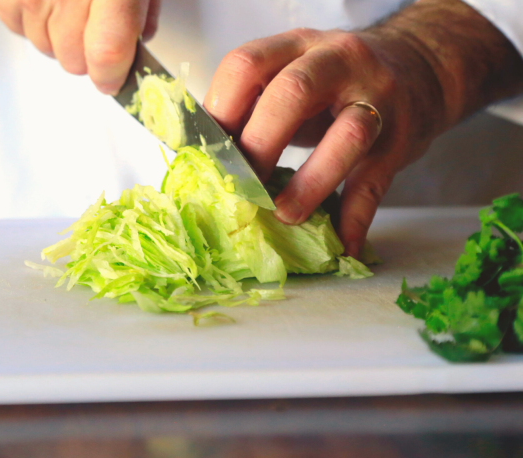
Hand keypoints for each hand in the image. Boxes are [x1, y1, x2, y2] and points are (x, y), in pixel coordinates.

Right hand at [0, 0, 160, 93]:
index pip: (107, 52)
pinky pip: (17, 27)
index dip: (113, 75)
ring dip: (58, 34)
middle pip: (75, 59)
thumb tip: (137, 47)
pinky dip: (29, 16)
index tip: (115, 78)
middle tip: (92, 21)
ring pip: (46, 48)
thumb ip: (140, 10)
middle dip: (87, 51)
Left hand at [204, 27, 447, 258]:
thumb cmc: (337, 83)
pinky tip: (341, 243)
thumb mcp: (293, 75)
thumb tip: (206, 161)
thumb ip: (254, 107)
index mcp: (295, 46)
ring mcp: (376, 98)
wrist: (419, 67)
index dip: (221, 109)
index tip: (209, 152)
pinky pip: (376, 181)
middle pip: (292, 93)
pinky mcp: (400, 138)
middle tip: (242, 186)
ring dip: (310, 183)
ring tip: (285, 216)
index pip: (247, 64)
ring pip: (346, 136)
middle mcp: (337, 61)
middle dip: (259, 144)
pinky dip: (356, 218)